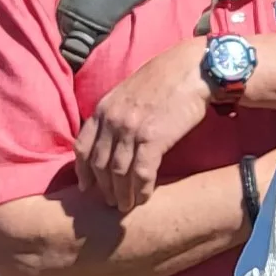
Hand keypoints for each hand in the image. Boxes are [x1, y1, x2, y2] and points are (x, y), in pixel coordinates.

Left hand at [75, 35, 213, 214]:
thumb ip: (116, 112)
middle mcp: (113, 120)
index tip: (86, 187)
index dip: (82, 171)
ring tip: (125, 206)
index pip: (82, 146)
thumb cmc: (166, 77)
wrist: (193, 69)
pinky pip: (142, 173)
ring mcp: (131, 129)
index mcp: (104, 108)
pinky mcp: (153, 138)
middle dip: (103, 188)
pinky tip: (144, 197)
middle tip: (110, 202)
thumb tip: (112, 134)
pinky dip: (142, 189)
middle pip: (99, 164)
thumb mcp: (129, 90)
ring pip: (118, 173)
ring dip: (121, 194)